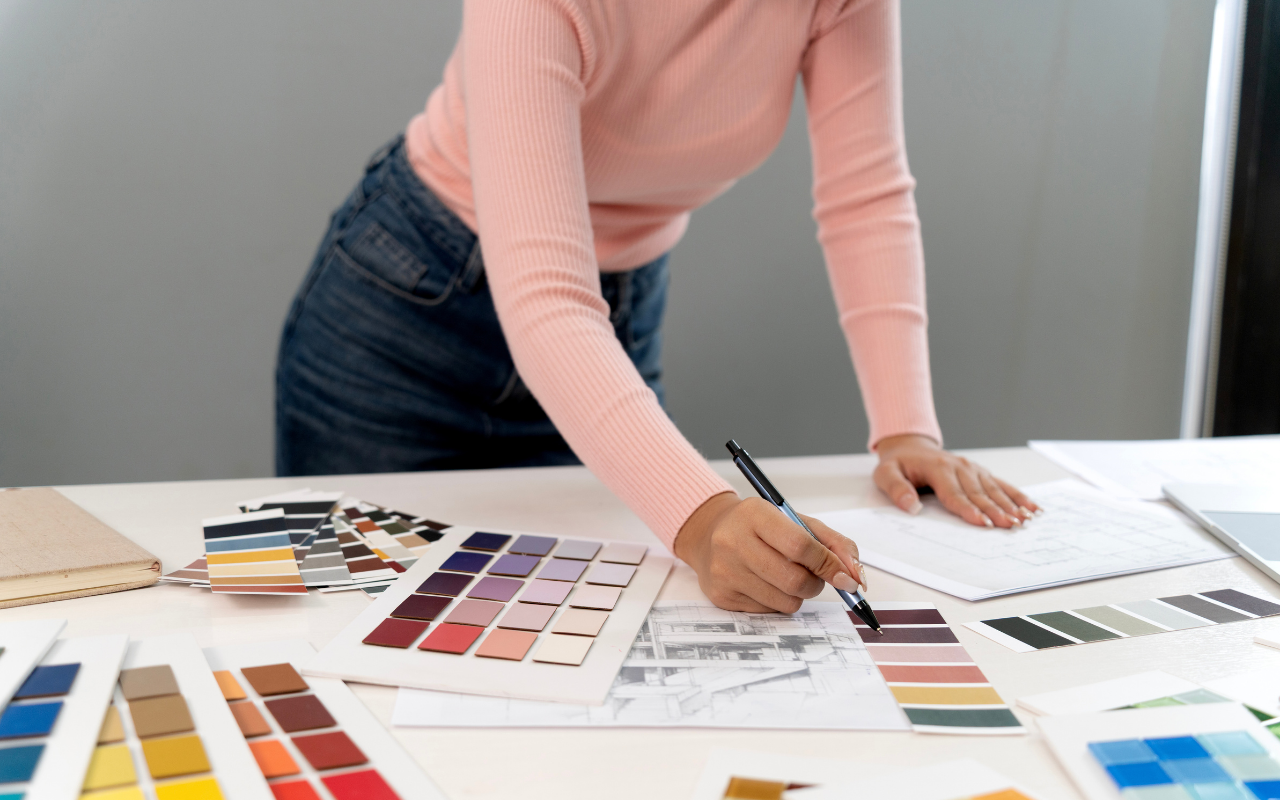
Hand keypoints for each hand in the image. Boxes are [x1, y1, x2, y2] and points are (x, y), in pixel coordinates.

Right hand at [674, 492, 866, 613]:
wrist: (709, 533)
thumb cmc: (759, 527)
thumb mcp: (795, 521)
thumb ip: (833, 544)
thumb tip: (856, 577)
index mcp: (755, 514)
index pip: (800, 545)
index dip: (829, 564)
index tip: (846, 576)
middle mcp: (733, 542)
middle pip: (795, 580)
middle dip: (816, 583)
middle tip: (814, 576)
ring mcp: (725, 571)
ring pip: (786, 601)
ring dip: (798, 594)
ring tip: (786, 576)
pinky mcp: (721, 595)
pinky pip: (769, 611)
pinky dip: (777, 601)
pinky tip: (764, 583)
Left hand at [874, 433, 1039, 528]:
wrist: (909, 448)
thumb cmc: (898, 465)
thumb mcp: (886, 474)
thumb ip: (896, 489)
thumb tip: (911, 506)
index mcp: (938, 468)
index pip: (955, 494)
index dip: (969, 509)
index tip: (983, 523)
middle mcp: (960, 467)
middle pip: (979, 493)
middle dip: (996, 511)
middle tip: (1010, 526)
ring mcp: (973, 469)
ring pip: (994, 489)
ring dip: (1011, 505)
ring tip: (1025, 519)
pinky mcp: (980, 472)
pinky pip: (1001, 484)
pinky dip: (1018, 496)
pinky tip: (1033, 507)